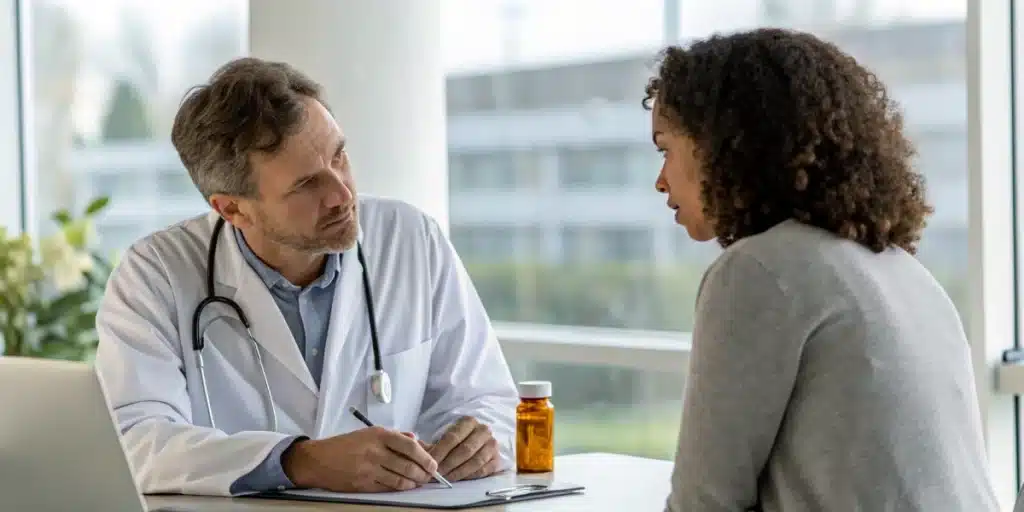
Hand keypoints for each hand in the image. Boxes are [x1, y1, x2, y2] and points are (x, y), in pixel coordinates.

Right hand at [282, 427, 438, 492]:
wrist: (318, 460)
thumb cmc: (346, 445)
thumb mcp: (369, 433)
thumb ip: (395, 436)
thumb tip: (417, 440)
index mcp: (378, 435)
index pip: (409, 445)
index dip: (425, 456)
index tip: (433, 464)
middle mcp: (374, 451)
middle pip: (407, 465)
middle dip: (423, 473)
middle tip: (429, 476)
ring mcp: (368, 469)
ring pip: (400, 479)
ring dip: (414, 483)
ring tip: (418, 482)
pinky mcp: (363, 484)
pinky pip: (388, 488)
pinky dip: (399, 488)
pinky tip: (404, 486)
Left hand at [427, 416, 501, 481]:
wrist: (477, 442)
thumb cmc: (456, 441)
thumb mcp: (443, 438)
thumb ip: (429, 445)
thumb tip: (414, 449)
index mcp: (468, 421)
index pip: (452, 437)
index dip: (440, 452)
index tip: (430, 463)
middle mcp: (483, 430)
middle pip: (465, 450)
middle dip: (448, 464)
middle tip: (437, 474)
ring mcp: (492, 444)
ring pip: (475, 461)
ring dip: (458, 472)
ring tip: (446, 478)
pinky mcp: (496, 459)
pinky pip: (483, 470)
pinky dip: (470, 476)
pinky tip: (459, 479)